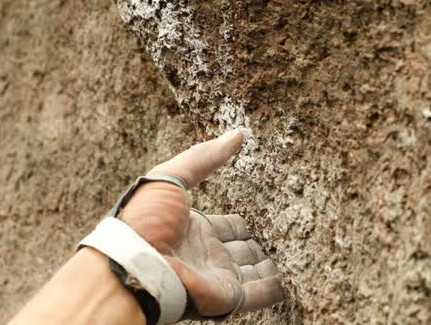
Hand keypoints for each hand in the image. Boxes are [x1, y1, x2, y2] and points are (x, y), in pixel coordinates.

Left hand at [119, 129, 284, 316]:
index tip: (264, 214)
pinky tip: (292, 281)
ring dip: (272, 265)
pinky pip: (258, 294)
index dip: (244, 219)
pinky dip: (276, 288)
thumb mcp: (172, 176)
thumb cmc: (146, 218)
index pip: (227, 224)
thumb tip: (237, 134)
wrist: (135, 263)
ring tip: (295, 257)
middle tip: (285, 236)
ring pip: (253, 270)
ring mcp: (217, 276)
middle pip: (242, 248)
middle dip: (261, 242)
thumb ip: (205, 157)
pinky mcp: (226, 296)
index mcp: (194, 228)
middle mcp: (207, 253)